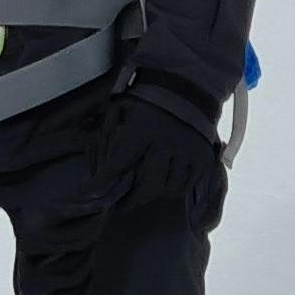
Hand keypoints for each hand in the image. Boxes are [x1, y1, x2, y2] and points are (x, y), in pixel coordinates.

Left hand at [94, 88, 222, 213]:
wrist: (187, 88)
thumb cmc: (146, 100)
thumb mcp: (120, 108)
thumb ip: (107, 137)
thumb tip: (97, 169)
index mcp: (144, 127)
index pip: (120, 162)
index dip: (104, 181)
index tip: (90, 194)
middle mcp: (168, 140)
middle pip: (148, 186)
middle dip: (131, 200)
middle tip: (119, 206)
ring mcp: (189, 151)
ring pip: (167, 189)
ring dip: (152, 193)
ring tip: (141, 189)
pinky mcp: (203, 159)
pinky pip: (184, 186)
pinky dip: (171, 188)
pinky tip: (162, 179)